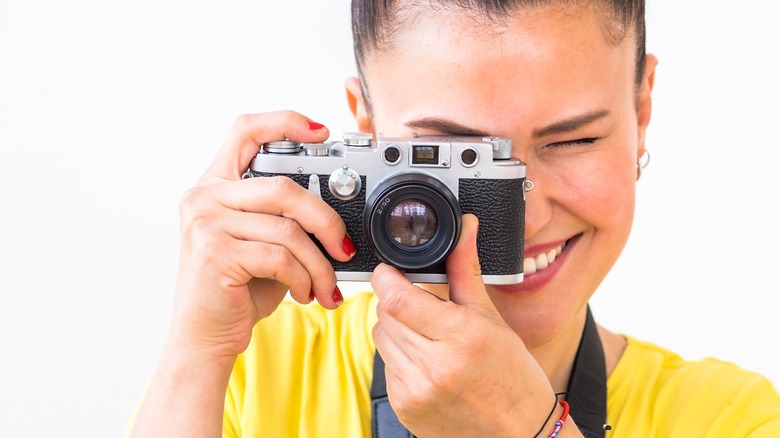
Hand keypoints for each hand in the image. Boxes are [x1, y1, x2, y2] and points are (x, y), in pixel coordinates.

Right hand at [171, 111, 354, 360]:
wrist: (204, 338)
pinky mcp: (214, 254)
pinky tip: (306, 294)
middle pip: (284, 186)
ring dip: (319, 263)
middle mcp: (203, 197)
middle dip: (326, 219)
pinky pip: (280, 257)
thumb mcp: (261, 242)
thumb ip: (283, 216)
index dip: (286, 122)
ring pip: (288, 228)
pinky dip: (304, 278)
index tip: (323, 132)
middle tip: (344, 247)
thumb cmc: (238, 289)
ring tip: (325, 285)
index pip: (245, 130)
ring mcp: (205, 224)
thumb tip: (338, 209)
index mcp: (214, 185)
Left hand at [371, 214, 558, 436]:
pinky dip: (400, 357)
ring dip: (397, 329)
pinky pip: (386, 366)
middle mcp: (433, 366)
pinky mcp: (404, 406)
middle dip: (398, 302)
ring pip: (381, 338)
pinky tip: (428, 362)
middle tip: (426, 308)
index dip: (386, 277)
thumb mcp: (491, 319)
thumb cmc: (512, 376)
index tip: (391, 271)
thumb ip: (466, 270)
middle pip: (385, 314)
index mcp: (460, 337)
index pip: (395, 297)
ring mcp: (415, 390)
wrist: (518, 434)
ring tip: (431, 337)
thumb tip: (466, 227)